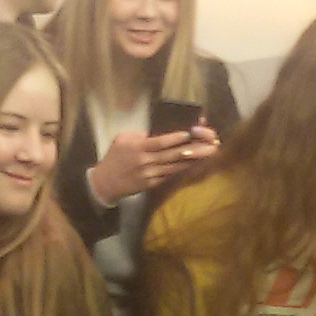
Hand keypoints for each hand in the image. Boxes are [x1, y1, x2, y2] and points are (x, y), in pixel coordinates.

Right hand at [87, 127, 212, 205]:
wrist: (105, 183)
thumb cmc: (114, 157)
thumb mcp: (122, 139)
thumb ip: (141, 135)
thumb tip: (160, 131)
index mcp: (137, 148)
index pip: (160, 143)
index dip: (176, 138)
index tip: (190, 132)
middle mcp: (146, 162)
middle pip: (172, 155)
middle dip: (193, 148)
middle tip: (210, 143)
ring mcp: (150, 175)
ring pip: (175, 166)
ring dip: (193, 159)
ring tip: (209, 152)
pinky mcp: (153, 184)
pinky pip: (171, 175)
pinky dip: (184, 169)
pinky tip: (195, 163)